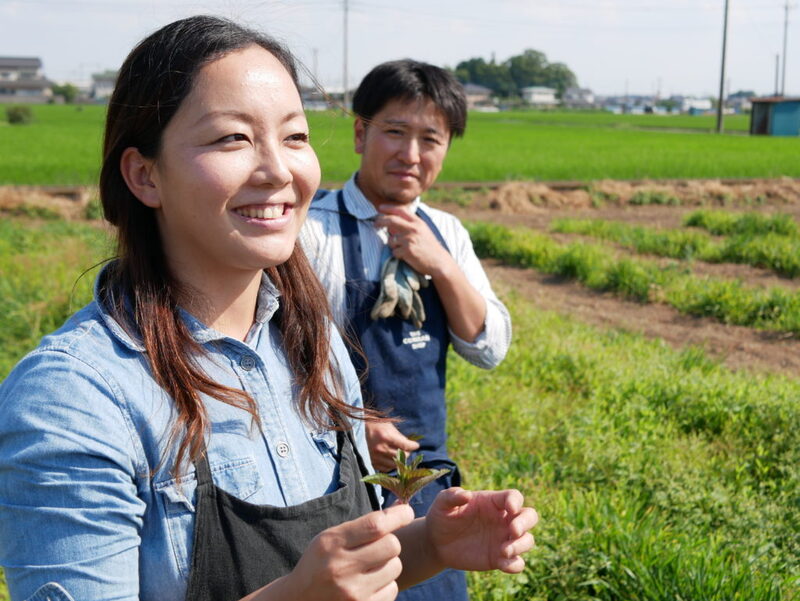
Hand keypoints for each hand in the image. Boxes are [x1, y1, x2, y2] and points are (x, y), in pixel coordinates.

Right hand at [283, 504, 414, 600]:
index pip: (375, 525)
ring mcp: (353, 593)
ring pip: (395, 567)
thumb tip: (402, 509)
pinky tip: (369, 584)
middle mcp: (341, 568)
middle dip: (390, 542)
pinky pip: (392, 589)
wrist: (299, 600)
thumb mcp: (330, 538)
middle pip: (392, 546)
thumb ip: (362, 525)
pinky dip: (386, 584)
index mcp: (331, 543)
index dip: (398, 516)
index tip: (407, 511)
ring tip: (370, 567)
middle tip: (379, 547)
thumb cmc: (320, 563)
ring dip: (388, 564)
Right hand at [366, 420, 419, 471]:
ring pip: (395, 464)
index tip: (416, 445)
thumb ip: (399, 436)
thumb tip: (409, 445)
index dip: (413, 445)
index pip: (405, 445)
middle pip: (402, 456)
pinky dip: (391, 465)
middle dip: (407, 452)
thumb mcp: (388, 426)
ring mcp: (375, 457)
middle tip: (407, 449)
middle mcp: (380, 448)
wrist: (357, 429)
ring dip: (400, 460)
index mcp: (385, 436)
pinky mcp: (371, 462)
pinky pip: (386, 469)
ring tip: (400, 455)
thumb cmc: (375, 425)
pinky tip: (391, 459)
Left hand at [375, 205, 454, 278]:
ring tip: (404, 250)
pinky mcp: (407, 251)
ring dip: (394, 245)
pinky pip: (394, 252)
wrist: (439, 262)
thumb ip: (409, 226)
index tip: (380, 208)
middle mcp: (413, 229)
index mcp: (418, 223)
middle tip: (375, 224)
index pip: (401, 210)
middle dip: (380, 221)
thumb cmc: (430, 247)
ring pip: (391, 240)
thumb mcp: (423, 232)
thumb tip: (391, 226)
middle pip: (391, 220)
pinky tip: (407, 256)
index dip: (389, 208)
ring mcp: (409, 239)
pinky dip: (398, 255)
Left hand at [425, 488, 537, 573]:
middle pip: (529, 516)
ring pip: (527, 540)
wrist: (436, 543)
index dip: (515, 501)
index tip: (509, 509)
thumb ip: (452, 496)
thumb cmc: (442, 517)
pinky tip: (502, 564)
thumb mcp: (442, 503)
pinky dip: (515, 564)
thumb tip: (466, 495)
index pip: (514, 496)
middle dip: (525, 523)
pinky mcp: (499, 558)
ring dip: (521, 545)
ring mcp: (503, 538)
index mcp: (493, 502)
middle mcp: (503, 519)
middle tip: (513, 531)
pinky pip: (517, 563)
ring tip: (503, 551)